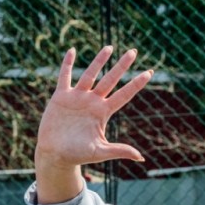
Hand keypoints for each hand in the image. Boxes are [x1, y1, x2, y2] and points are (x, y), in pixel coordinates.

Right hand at [34, 47, 152, 202]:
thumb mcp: (101, 152)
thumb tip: (141, 157)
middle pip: (111, 79)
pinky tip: (72, 50)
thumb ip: (119, 150)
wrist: (55, 154)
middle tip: (133, 51)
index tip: (149, 72)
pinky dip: (67, 64)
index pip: (124, 95)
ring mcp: (77, 97)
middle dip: (122, 66)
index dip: (136, 84)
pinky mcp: (61, 97)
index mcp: (103, 113)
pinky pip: (65, 76)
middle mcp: (93, 102)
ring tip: (109, 47)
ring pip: (90, 74)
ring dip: (99, 60)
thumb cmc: (78, 155)